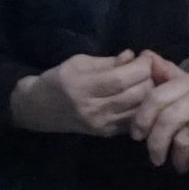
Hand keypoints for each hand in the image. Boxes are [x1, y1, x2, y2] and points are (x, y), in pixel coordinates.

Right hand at [9, 50, 169, 137]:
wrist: (39, 109)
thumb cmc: (57, 80)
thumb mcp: (78, 62)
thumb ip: (108, 61)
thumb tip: (134, 57)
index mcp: (81, 86)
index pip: (122, 78)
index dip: (142, 66)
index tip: (146, 56)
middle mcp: (92, 108)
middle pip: (136, 94)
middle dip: (150, 78)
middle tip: (150, 68)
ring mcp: (100, 123)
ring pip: (140, 108)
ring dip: (150, 93)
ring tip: (147, 81)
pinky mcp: (106, 133)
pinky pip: (135, 119)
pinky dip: (142, 107)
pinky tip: (140, 97)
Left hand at [129, 67, 188, 171]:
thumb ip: (170, 75)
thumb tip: (145, 56)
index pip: (157, 97)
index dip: (142, 118)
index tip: (137, 136)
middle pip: (168, 120)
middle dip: (156, 143)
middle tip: (155, 158)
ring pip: (185, 139)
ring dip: (177, 157)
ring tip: (178, 164)